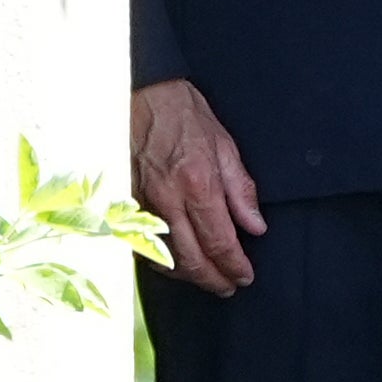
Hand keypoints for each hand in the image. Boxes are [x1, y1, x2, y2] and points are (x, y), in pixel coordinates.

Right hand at [133, 76, 266, 295]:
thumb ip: (241, 190)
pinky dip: (161, 257)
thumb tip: (256, 227)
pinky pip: (144, 241)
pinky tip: (174, 259)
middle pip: (191, 259)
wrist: (144, 93)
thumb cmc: (186, 115)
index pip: (220, 242)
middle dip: (212, 280)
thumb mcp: (225, 145)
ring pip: (165, 256)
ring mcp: (144, 203)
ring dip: (187, 274)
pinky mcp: (126, 201)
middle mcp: (169, 199)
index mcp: (198, 185)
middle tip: (228, 287)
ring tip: (205, 277)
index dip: (234, 266)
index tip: (244, 277)